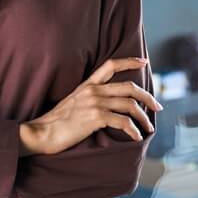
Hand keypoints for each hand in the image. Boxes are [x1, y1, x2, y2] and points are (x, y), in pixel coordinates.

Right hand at [20, 57, 161, 155]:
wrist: (41, 132)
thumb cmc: (56, 122)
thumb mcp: (72, 103)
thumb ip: (89, 99)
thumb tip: (107, 107)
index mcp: (87, 85)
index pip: (111, 65)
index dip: (129, 61)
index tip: (144, 62)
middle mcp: (93, 90)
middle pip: (128, 87)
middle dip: (147, 96)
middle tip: (157, 107)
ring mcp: (94, 103)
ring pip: (129, 104)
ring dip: (143, 117)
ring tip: (148, 128)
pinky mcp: (95, 117)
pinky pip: (122, 121)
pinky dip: (133, 129)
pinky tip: (136, 136)